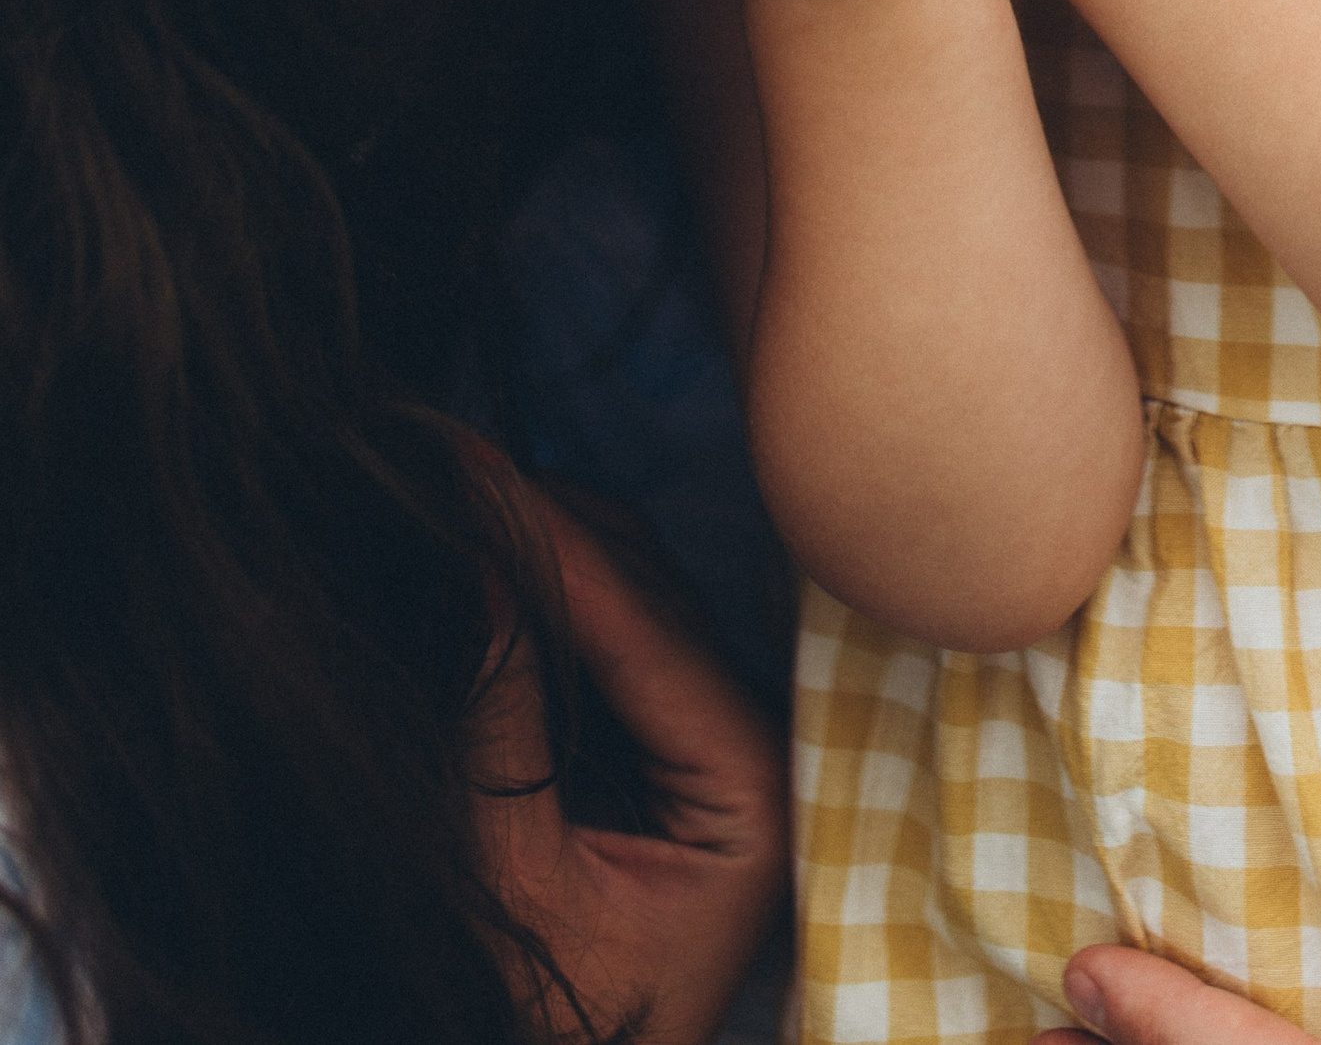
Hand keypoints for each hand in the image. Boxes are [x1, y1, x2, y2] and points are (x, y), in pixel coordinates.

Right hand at [472, 481, 785, 1044]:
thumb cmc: (549, 1016)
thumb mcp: (511, 882)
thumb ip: (501, 727)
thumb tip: (475, 567)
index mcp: (748, 793)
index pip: (646, 628)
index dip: (552, 539)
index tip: (471, 465)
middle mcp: (751, 750)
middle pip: (649, 593)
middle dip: (546, 522)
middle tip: (447, 455)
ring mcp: (709, 741)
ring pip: (634, 596)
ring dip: (549, 540)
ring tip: (457, 482)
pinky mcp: (661, 747)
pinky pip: (612, 634)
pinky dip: (552, 587)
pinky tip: (487, 545)